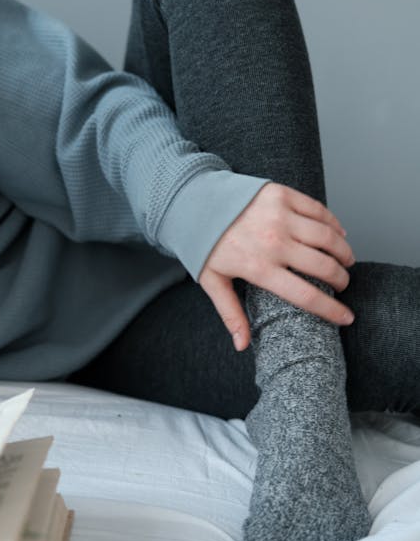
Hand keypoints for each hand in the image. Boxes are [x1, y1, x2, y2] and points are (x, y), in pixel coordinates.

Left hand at [198, 182, 355, 350]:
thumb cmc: (206, 244)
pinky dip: (334, 224)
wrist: (195, 203)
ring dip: (343, 252)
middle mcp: (272, 241)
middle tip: (343, 284)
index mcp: (258, 267)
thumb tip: (242, 345)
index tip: (346, 316)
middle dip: (341, 279)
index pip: (305, 296)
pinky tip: (338, 234)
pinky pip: (318, 210)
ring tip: (346, 260)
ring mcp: (279, 216)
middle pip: (324, 266)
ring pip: (327, 237)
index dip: (331, 310)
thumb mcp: (213, 281)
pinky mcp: (282, 195)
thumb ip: (231, 314)